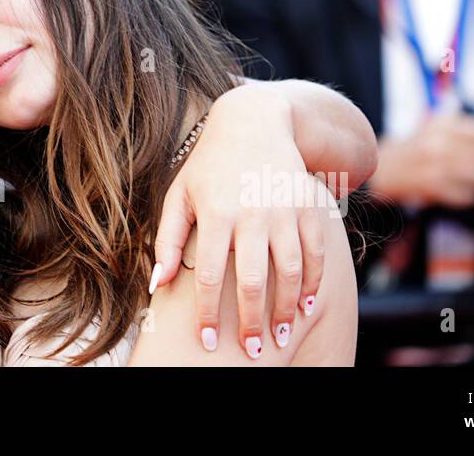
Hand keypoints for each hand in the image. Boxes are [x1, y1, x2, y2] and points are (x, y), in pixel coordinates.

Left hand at [152, 86, 330, 358]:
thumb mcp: (180, 194)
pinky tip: (305, 306)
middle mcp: (251, 212)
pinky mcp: (309, 206)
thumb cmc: (209, 166)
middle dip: (251, 322)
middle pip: (252, 280)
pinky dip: (312, 282)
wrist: (253, 121)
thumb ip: (167, 240)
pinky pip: (315, 252)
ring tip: (279, 335)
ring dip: (285, 309)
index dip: (207, 313)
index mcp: (215, 213)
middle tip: (252, 351)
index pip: (207, 275)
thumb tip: (157, 285)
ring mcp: (284, 209)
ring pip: (288, 271)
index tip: (207, 341)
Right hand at [371, 109, 473, 208]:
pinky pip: (461, 193)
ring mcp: (431, 166)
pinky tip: (473, 192)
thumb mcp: (432, 123)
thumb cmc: (412, 146)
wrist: (381, 168)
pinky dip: (470, 193)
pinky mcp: (428, 186)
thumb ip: (460, 112)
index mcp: (440, 125)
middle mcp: (436, 143)